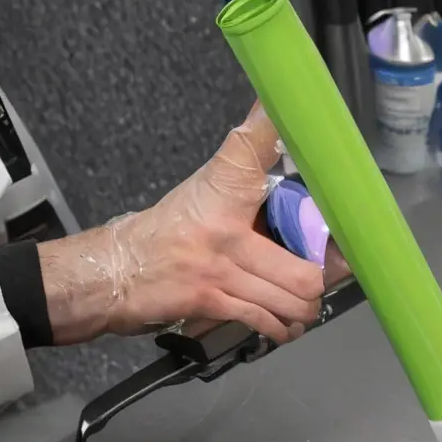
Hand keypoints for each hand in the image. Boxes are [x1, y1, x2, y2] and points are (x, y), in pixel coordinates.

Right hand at [38, 103, 325, 344]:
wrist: (114, 269)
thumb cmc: (166, 230)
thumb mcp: (207, 185)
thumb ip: (247, 158)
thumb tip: (274, 113)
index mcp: (225, 189)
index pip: (254, 145)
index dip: (275, 128)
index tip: (303, 122)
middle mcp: (226, 231)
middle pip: (303, 268)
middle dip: (320, 282)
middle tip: (327, 276)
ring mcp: (219, 270)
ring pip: (289, 298)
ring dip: (304, 310)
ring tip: (306, 305)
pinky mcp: (209, 302)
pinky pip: (260, 319)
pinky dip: (278, 328)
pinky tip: (284, 326)